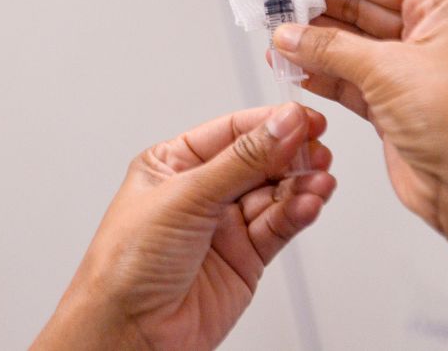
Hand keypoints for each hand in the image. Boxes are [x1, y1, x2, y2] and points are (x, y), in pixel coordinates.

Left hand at [32, 104, 334, 350]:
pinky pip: (278, 226)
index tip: (304, 118)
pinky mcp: (245, 258)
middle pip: (258, 161)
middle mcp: (200, 191)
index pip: (230, 132)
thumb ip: (241, 161)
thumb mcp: (185, 197)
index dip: (269, 123)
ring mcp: (224, 225)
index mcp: (173, 164)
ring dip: (300, 185)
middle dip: (290, 153)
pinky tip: (310, 202)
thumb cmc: (128, 262)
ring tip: (319, 179)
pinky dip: (298, 213)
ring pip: (274, 194)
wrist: (130, 330)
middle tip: (317, 148)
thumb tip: (280, 125)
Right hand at [271, 0, 447, 350]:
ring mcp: (410, 70)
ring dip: (310, 41)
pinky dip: (318, 72)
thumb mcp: (387, 69)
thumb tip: (289, 33)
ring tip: (273, 30)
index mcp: (447, 8)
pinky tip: (290, 64)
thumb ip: (330, 47)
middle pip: (359, 6)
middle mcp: (431, 34)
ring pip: (348, 44)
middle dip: (314, 4)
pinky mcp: (392, 102)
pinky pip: (346, 76)